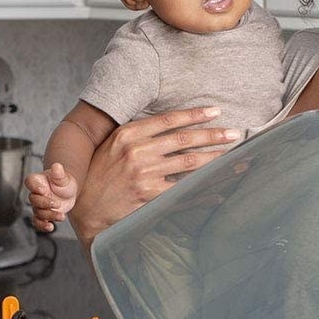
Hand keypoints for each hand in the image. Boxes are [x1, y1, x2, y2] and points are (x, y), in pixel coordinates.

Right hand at [24, 163, 78, 233]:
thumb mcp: (63, 177)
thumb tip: (57, 166)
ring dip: (49, 216)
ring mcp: (38, 205)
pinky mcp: (43, 214)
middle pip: (33, 200)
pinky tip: (50, 227)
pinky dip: (43, 226)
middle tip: (57, 204)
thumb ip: (59, 173)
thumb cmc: (63, 182)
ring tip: (62, 216)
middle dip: (45, 204)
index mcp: (37, 181)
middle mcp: (35, 193)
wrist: (68, 193)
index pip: (29, 182)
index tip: (44, 190)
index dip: (34, 187)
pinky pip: (38, 222)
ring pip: (37, 212)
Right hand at [69, 107, 239, 245]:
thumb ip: (138, 135)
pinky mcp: (149, 196)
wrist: (84, 208)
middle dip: (213, 135)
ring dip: (214, 158)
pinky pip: (183, 191)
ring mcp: (144, 174)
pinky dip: (203, 191)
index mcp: (128, 134)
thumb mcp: (112, 145)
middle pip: (184, 139)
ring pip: (188, 163)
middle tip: (234, 133)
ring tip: (233, 156)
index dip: (195, 114)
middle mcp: (137, 151)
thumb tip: (171, 127)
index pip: (169, 119)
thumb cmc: (98, 174)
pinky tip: (219, 188)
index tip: (216, 111)